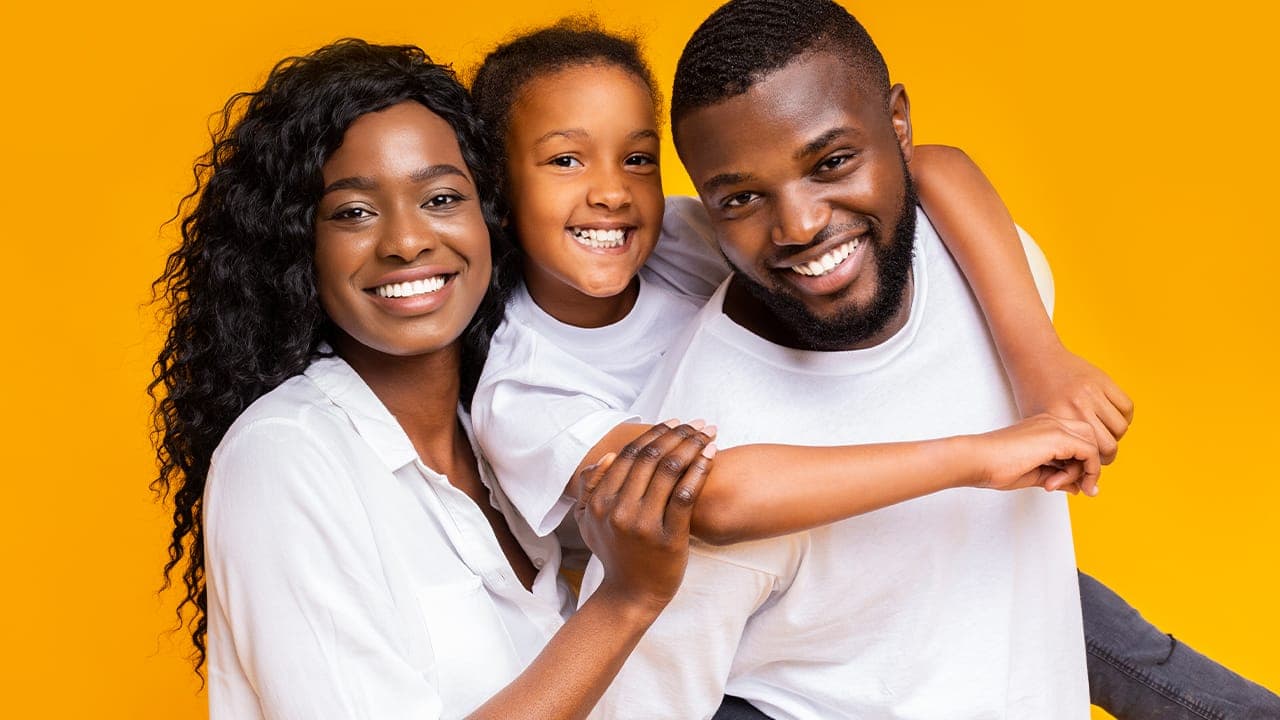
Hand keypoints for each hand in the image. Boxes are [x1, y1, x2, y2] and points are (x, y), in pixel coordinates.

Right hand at [574, 422, 715, 612]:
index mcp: (599, 502)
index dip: (654, 433)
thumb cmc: (614, 555)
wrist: (630, 596)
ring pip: (669, 470)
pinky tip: (712, 454)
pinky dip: (700, 469)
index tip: (674, 422)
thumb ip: (589, 489)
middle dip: (678, 433)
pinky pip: (685, 494)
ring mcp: (643, 525)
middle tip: (698, 423)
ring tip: (708, 434)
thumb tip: (607, 457)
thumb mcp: (588, 522)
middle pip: (651, 457)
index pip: (629, 454)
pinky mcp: (668, 538)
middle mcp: (618, 510)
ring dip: (691, 445)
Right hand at [969, 414, 1101, 495]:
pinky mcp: (1057, 437)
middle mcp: (1052, 422)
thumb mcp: (1033, 474)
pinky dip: (1086, 471)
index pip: (1078, 439)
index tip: (1073, 484)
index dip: (1081, 463)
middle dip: (1090, 463)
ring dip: (1086, 470)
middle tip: (1081, 486)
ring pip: (1092, 444)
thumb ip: (1058, 477)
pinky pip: (1089, 453)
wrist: (976, 460)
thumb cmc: (994, 466)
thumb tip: (1078, 487)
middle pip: (1090, 437)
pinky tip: (1063, 483)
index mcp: (1044, 426)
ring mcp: (1055, 426)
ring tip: (1057, 484)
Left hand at [1008, 340, 1134, 464]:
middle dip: (1107, 454)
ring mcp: (1092, 392)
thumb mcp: (1037, 423)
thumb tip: (1075, 474)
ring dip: (1116, 435)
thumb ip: (1055, 445)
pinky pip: (1126, 407)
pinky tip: (1111, 418)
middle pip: (1110, 444)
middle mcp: (1078, 406)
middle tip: (1100, 452)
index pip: (1090, 454)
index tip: (1091, 464)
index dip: (1093, 465)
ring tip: (1105, 433)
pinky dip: (1124, 416)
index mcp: (1059, 419)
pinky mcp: (1103, 380)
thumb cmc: (1033, 393)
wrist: (1035, 358)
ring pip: (1121, 427)